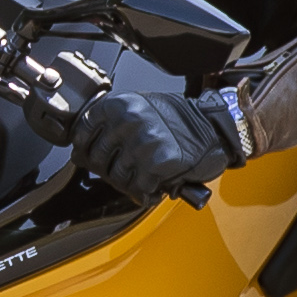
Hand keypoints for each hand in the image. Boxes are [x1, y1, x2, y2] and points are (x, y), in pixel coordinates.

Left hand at [71, 91, 245, 204]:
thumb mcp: (140, 108)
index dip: (85, 151)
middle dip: (109, 170)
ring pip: (116, 178)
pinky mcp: (157, 162)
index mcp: (119, 104)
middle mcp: (128, 121)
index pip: (82, 134)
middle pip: (97, 160)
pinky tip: (154, 185)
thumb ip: (112, 124)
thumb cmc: (179, 119)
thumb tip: (83, 149)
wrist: (214, 127)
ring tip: (143, 176)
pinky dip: (146, 192)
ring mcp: (142, 142)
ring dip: (128, 183)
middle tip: (126, 169)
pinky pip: (138, 188)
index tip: (91, 157)